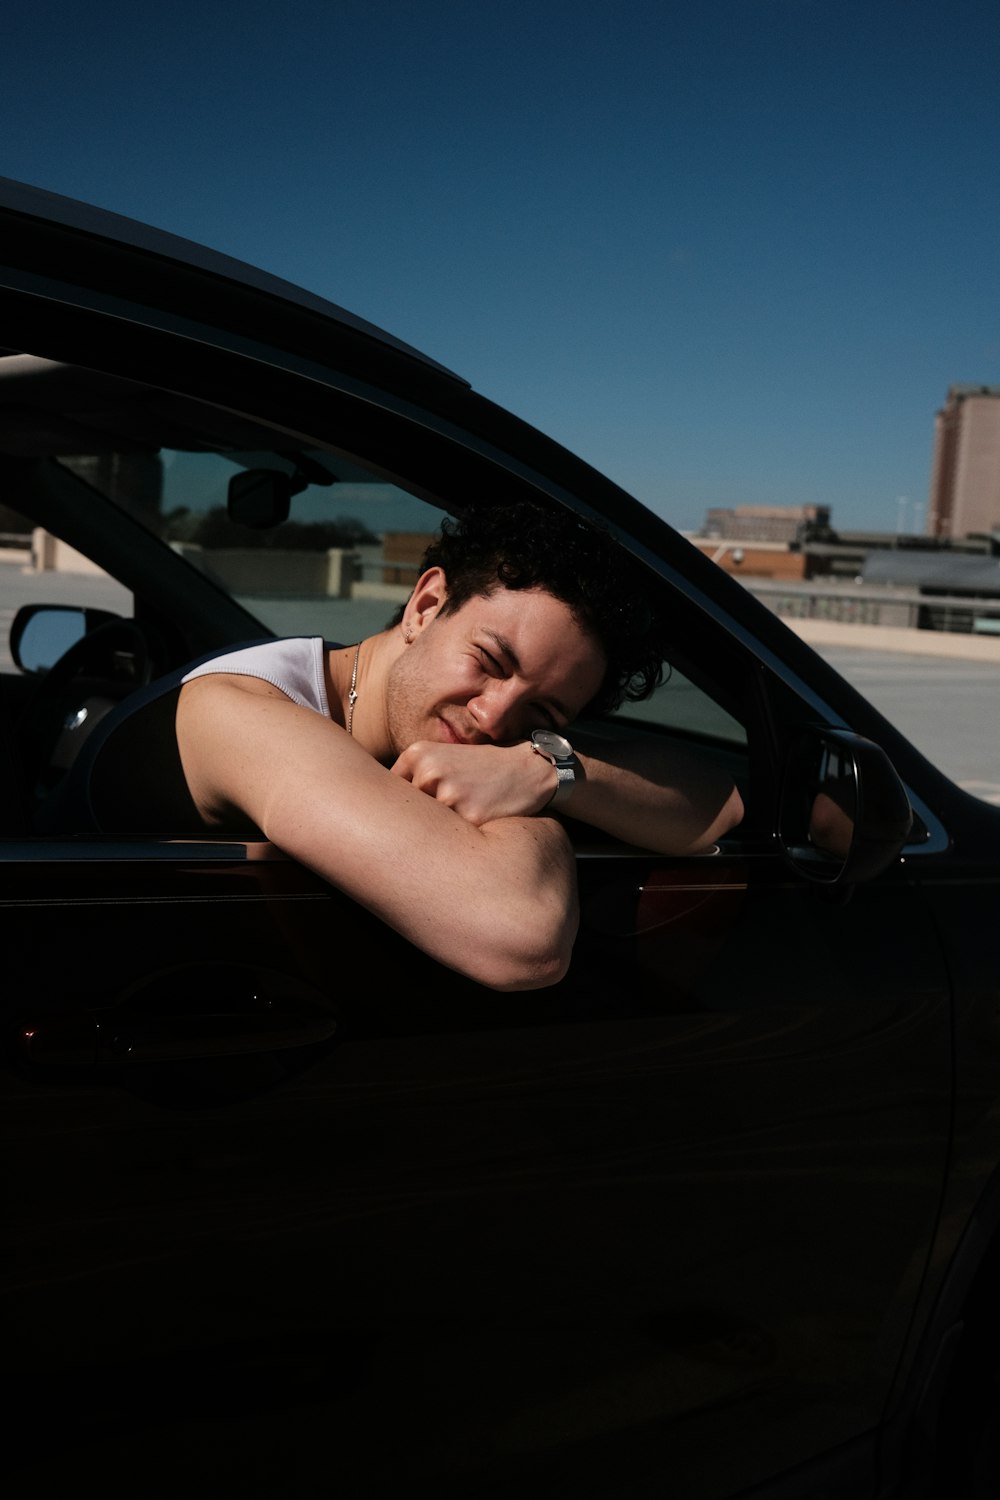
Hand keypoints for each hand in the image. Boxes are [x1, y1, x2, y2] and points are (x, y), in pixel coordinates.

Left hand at [390, 740, 556, 824]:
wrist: (528, 769)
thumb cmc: (481, 767)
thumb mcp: (444, 757)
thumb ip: (413, 776)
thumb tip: (375, 813)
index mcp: (418, 754)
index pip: (390, 792)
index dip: (400, 808)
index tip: (405, 816)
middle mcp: (429, 772)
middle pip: (405, 812)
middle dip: (415, 822)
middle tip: (431, 824)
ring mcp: (448, 794)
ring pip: (426, 827)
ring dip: (436, 832)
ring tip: (457, 822)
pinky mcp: (467, 816)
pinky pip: (450, 838)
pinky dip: (456, 839)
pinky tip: (472, 828)